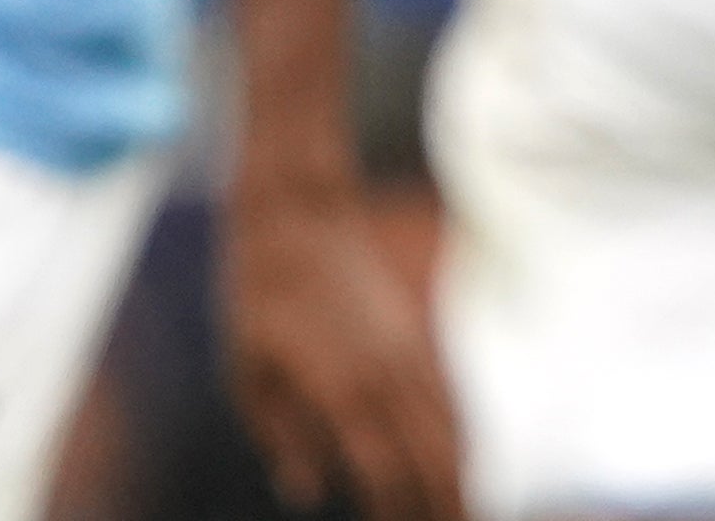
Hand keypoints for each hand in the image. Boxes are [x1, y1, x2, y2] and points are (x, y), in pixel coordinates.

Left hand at [218, 179, 462, 520]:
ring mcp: (408, 354)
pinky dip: (465, 437)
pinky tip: (468, 464)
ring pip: (451, 429)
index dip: (397, 510)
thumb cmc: (258, 303)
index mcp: (341, 390)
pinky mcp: (415, 338)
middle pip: (432, 456)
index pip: (383, 470)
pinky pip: (452, 397)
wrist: (300, 223)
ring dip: (463, 477)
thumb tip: (309, 494)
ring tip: (467, 512)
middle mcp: (386, 375)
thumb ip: (283, 437)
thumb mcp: (247, 375)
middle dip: (445, 503)